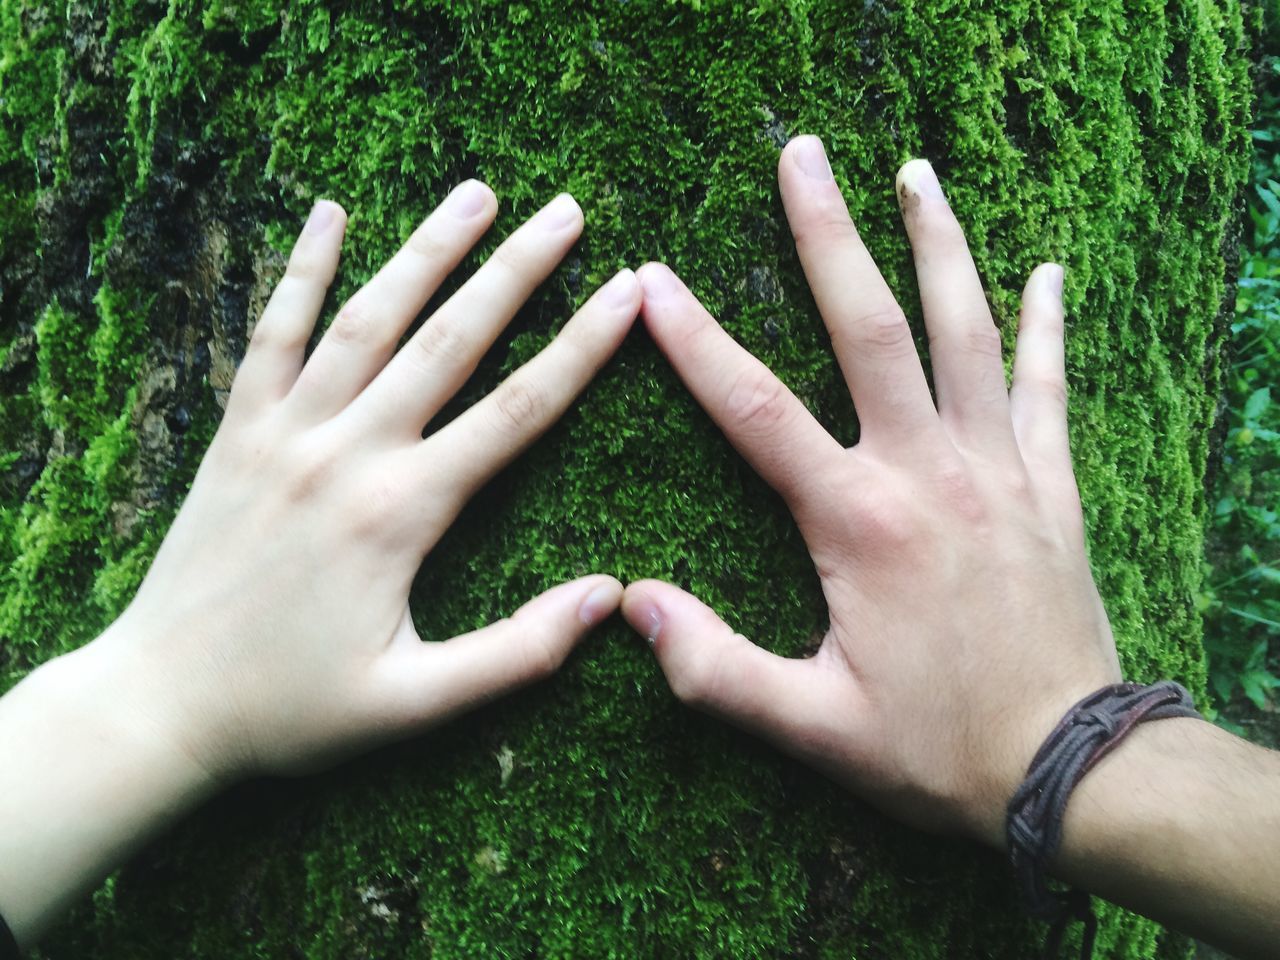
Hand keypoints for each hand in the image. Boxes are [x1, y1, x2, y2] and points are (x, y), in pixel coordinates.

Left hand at [95, 182, 638, 782]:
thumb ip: (516, 651)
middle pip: (449, 341)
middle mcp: (346, 453)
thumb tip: (608, 598)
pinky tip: (329, 213)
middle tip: (568, 210)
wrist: (162, 703)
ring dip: (425, 250)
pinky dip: (301, 271)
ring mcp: (284, 432)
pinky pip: (270, 333)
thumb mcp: (414, 702)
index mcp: (402, 512)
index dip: (582, 346)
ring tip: (477, 192)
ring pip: (366, 319)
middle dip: (516, 270)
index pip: (517, 411)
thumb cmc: (291, 709)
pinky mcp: (237, 432)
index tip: (626, 291)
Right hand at [622, 136, 1120, 845]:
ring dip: (939, 245)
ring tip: (916, 173)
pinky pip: (1049, 386)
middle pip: (870, 329)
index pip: (755, 411)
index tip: (652, 280)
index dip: (695, 341)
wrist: (1071, 767)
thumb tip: (632, 606)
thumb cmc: (937, 748)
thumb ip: (715, 668)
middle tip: (804, 156)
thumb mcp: (812, 727)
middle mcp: (928, 473)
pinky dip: (1046, 324)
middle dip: (829, 235)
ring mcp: (998, 470)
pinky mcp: (1050, 486)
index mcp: (858, 523)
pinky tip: (1046, 269)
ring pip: (965, 332)